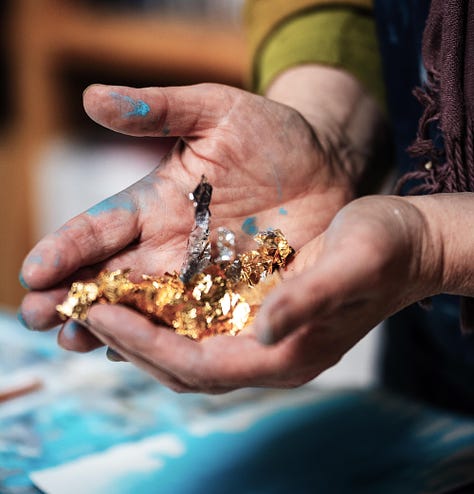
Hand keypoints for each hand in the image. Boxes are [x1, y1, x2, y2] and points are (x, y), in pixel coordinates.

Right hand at [19, 81, 354, 343]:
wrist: (326, 165)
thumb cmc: (272, 134)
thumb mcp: (217, 111)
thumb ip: (160, 109)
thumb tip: (91, 97)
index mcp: (155, 201)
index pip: (100, 227)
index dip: (67, 248)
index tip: (34, 271)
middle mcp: (168, 245)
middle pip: (110, 275)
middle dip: (72, 296)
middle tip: (36, 317)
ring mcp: (199, 275)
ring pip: (144, 307)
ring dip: (110, 326)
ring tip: (73, 342)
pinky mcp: (233, 296)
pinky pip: (193, 324)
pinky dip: (165, 340)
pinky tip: (138, 356)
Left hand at [73, 195, 442, 392]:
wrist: (406, 240)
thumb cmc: (386, 246)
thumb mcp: (355, 261)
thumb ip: (311, 299)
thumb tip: (264, 330)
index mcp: (290, 352)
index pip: (200, 366)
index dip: (144, 344)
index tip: (98, 312)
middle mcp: (271, 354)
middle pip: (182, 365)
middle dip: (128, 341)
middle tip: (81, 309)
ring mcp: (265, 338)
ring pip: (185, 349)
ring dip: (138, 331)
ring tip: (96, 304)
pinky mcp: (261, 316)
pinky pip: (200, 327)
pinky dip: (164, 317)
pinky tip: (140, 294)